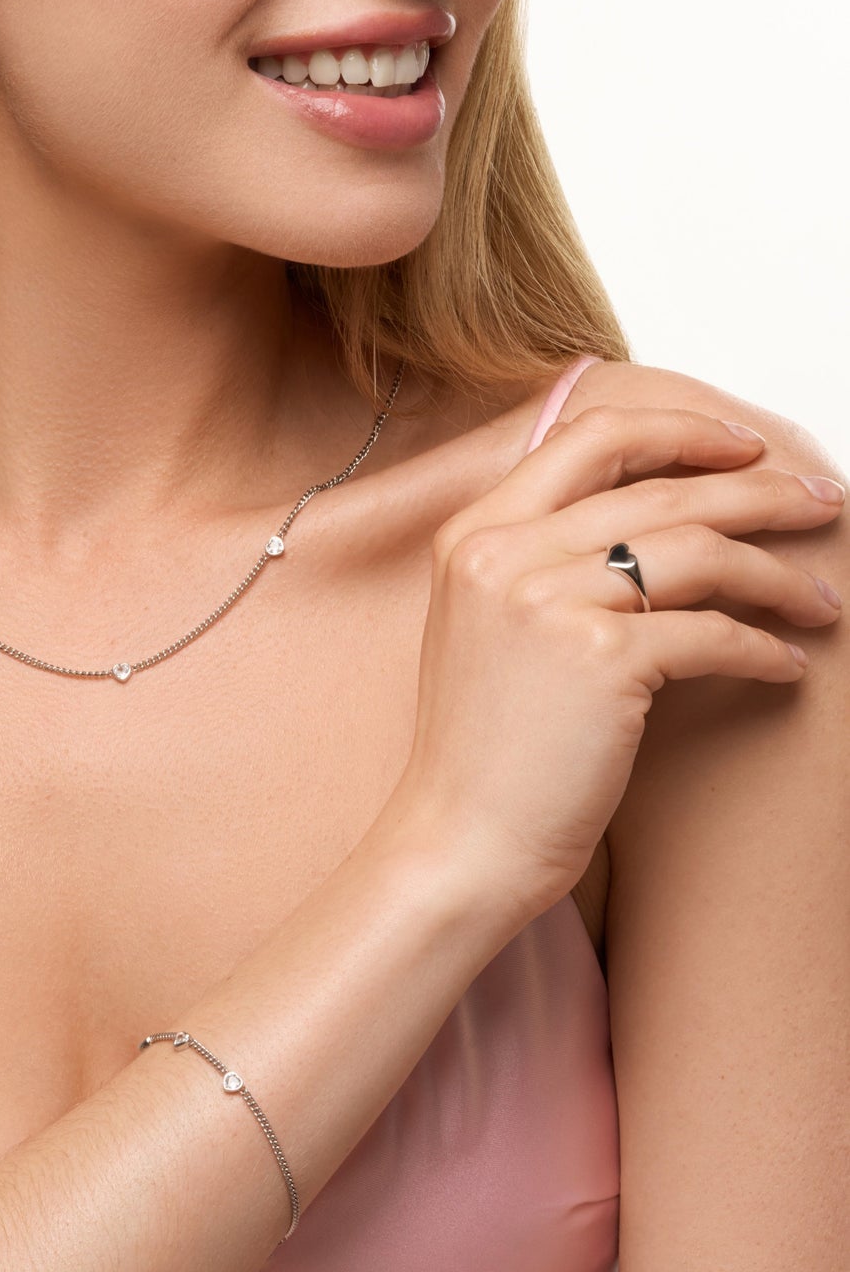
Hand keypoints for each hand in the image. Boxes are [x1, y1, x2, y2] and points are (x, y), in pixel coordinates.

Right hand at [383, 406, 843, 923]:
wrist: (458, 839)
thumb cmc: (483, 748)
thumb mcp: (486, 625)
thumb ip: (539, 559)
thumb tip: (650, 522)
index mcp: (473, 534)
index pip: (589, 438)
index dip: (678, 432)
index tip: (741, 447)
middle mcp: (503, 552)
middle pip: (661, 490)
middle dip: (760, 490)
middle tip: (822, 500)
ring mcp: (548, 601)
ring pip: (697, 552)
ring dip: (776, 573)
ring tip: (821, 599)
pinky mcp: (599, 660)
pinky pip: (710, 633)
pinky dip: (761, 647)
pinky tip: (785, 664)